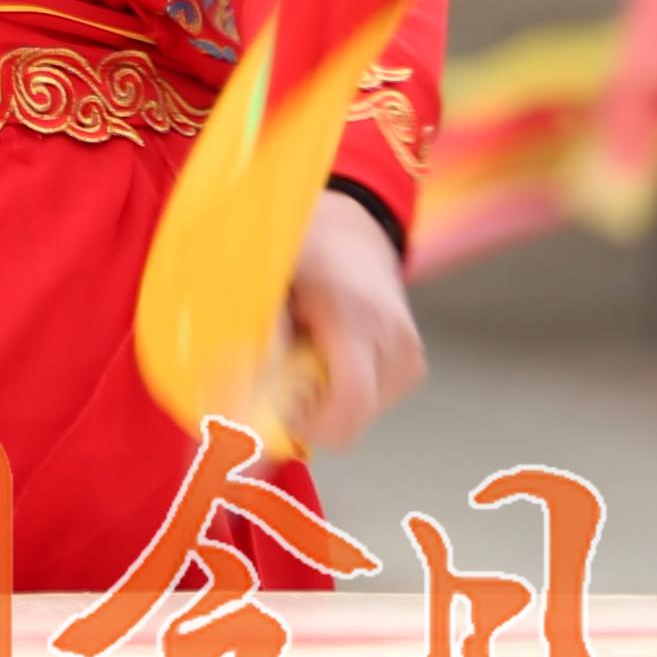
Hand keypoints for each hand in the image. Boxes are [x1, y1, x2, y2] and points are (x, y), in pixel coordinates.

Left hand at [281, 188, 426, 456]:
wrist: (352, 235)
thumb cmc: (304, 253)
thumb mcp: (271, 285)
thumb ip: (264, 340)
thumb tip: (243, 398)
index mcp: (355, 317)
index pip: (351, 400)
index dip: (312, 422)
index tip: (280, 409)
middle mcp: (392, 338)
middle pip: (354, 418)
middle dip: (312, 413)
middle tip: (284, 378)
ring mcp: (408, 353)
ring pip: (362, 415)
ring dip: (328, 401)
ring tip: (309, 355)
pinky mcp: (413, 364)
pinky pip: (375, 402)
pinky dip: (347, 392)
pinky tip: (332, 356)